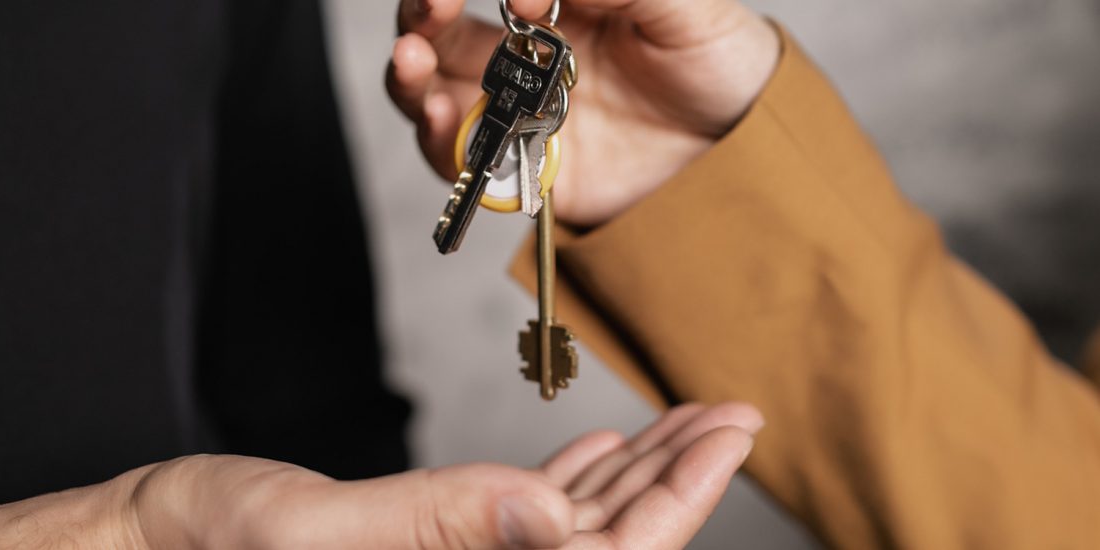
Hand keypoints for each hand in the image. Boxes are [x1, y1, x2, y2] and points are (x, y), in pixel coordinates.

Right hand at [0, 402, 761, 548]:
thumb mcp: (316, 535)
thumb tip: (550, 518)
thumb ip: (437, 527)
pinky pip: (522, 513)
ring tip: (685, 422)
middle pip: (610, 543)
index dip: (681, 498)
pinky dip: (572, 476)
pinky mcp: (435, 542)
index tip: (730, 434)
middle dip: (678, 478)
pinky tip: (600, 449)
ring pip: (575, 524)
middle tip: (730, 415)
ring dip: (636, 470)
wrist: (157, 546)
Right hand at [388, 0, 778, 226]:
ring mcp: (518, 115)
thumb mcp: (678, 4)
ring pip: (434, 92)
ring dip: (410, 76)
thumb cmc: (717, 60)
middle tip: (428, 9)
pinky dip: (439, 141)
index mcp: (556, 7)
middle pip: (439, 33)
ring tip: (412, 61)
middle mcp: (523, 58)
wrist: (745, 149)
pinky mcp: (524, 172)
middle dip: (419, 15)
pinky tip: (443, 118)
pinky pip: (463, 161)